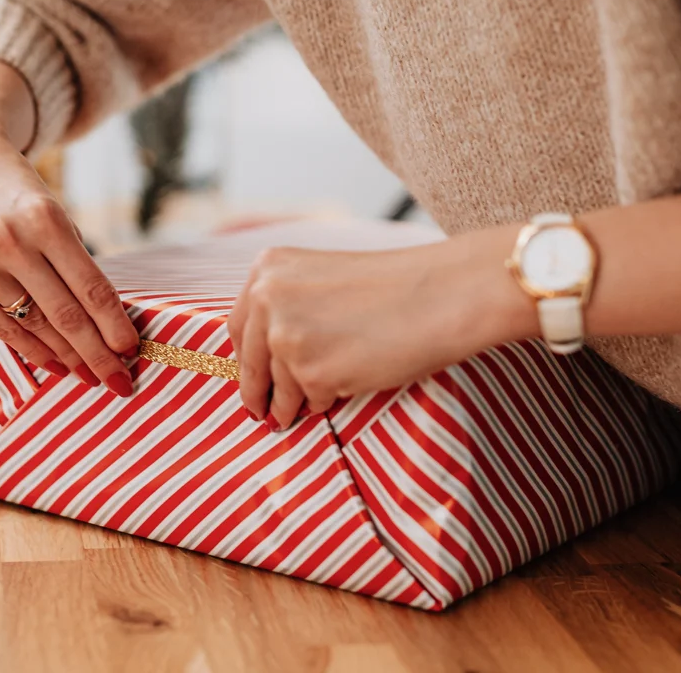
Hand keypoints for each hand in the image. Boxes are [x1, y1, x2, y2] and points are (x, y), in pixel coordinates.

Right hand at [0, 61, 139, 394]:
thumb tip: (104, 321)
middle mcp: (10, 242)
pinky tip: (55, 365)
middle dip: (98, 355)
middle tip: (121, 383)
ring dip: (68, 357)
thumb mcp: (53, 209)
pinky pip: (0, 326)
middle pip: (66, 315)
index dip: (114, 326)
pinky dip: (30, 350)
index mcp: (46, 219)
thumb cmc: (18, 191)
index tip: (133, 352)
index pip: (91, 287)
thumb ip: (73, 259)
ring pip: (33, 326)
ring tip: (92, 376)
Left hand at [227, 231, 531, 429]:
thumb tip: (264, 355)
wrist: (441, 294)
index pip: (239, 325)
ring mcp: (286, 336)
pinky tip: (340, 392)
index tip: (249, 375)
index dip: (245, 356)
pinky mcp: (310, 372)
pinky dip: (321, 403)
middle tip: (260, 412)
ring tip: (299, 411)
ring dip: (288, 403)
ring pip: (277, 387)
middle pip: (249, 361)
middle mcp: (267, 298)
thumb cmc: (395, 286)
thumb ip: (288, 305)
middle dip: (255, 391)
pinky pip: (307, 402)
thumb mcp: (322, 278)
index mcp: (268, 268)